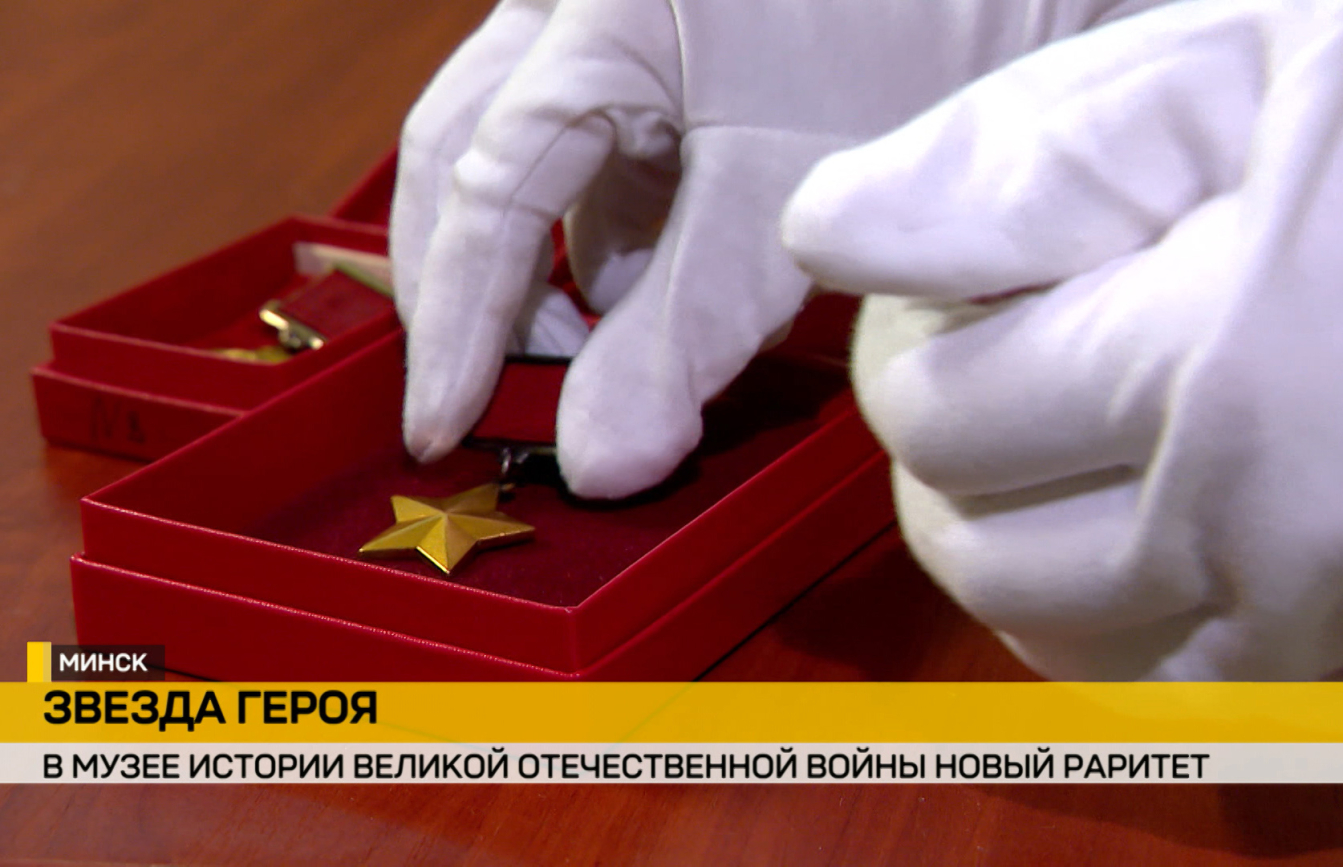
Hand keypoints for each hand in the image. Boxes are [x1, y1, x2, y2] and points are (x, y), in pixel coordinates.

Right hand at [391, 0, 1165, 497]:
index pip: (480, 188)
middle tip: (495, 409)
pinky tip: (669, 304)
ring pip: (546, 174)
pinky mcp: (675, 59)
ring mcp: (625, 26)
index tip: (443, 432)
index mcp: (592, 15)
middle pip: (476, 166)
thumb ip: (686, 325)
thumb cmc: (925, 12)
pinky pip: (615, 167)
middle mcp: (581, 6)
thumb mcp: (795, 185)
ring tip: (600, 371)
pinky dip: (629, 250)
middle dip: (484, 297)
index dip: (455, 325)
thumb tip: (596, 463)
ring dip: (563, 282)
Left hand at [784, 0, 1342, 678]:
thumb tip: (827, 235)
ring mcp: (1309, 623)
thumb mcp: (1234, 73)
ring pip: (1033, 622)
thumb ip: (1019, 156)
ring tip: (1046, 416)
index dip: (907, 329)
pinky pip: (1134, 681)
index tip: (951, 274)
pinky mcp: (1329, 670)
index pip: (931, 404)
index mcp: (1224, 373)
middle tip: (999, 334)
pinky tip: (1110, 504)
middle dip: (943, 422)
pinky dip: (1080, 599)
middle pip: (965, 527)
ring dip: (992, 521)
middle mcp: (1266, 534)